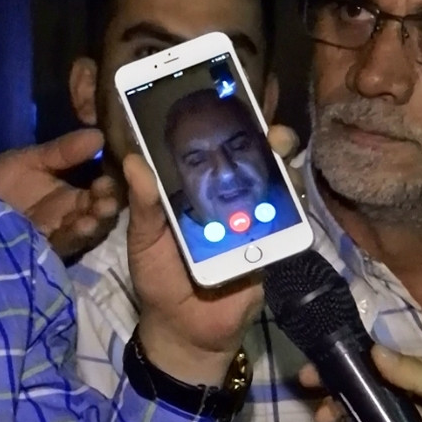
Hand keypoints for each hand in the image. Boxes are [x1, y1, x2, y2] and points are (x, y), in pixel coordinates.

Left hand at [0, 128, 120, 259]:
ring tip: (97, 212)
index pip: (102, 189)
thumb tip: (99, 134)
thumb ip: (63, 151)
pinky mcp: (44, 250)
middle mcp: (71, 215)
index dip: (111, 183)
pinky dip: (74, 236)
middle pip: (100, 212)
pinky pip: (64, 245)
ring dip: (95, 222)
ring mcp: (58, 233)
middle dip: (107, 204)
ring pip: (86, 231)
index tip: (112, 174)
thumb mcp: (31, 159)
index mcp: (73, 192)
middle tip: (108, 196)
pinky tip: (81, 226)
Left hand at [127, 125, 300, 384]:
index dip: (216, 121)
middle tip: (258, 115)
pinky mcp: (270, 244)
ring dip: (277, 159)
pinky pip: (285, 219)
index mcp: (190, 192)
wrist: (184, 331)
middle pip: (247, 157)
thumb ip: (143, 204)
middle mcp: (224, 199)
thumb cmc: (159, 280)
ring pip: (272, 181)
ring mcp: (251, 219)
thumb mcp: (142, 240)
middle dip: (258, 131)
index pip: (206, 150)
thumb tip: (133, 159)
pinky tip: (287, 185)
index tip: (221, 89)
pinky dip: (288, 202)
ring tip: (276, 143)